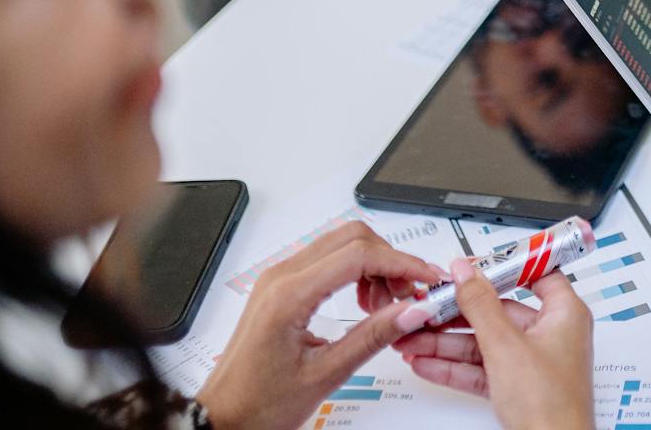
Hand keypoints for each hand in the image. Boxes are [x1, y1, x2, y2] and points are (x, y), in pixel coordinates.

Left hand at [198, 223, 445, 429]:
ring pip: (341, 245)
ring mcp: (278, 280)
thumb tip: (414, 310)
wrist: (223, 420)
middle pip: (352, 237)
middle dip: (390, 260)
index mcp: (288, 296)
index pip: (359, 255)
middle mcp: (280, 278)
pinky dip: (355, 273)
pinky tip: (364, 304)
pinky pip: (327, 261)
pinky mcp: (281, 288)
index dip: (402, 263)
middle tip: (410, 294)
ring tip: (387, 305)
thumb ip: (374, 336)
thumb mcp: (326, 375)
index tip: (427, 279)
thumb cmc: (259, 406)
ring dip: (374, 266)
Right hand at [390, 257, 592, 429]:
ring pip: (484, 344)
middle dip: (457, 313)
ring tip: (412, 338)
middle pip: (500, 311)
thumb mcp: (506, 346)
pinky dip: (454, 368)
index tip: (471, 266)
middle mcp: (551, 334)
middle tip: (427, 308)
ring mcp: (533, 363)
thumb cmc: (550, 404)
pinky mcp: (517, 388)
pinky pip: (482, 370)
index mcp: (565, 313)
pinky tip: (425, 364)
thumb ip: (481, 306)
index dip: (503, 267)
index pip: (537, 274)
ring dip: (446, 343)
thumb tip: (466, 272)